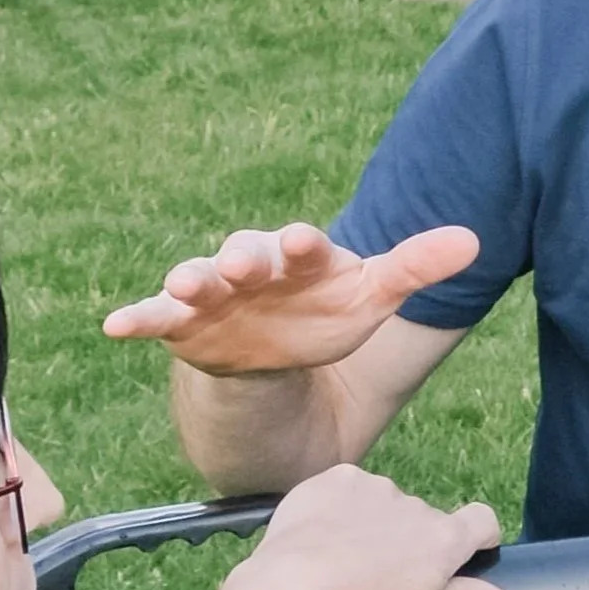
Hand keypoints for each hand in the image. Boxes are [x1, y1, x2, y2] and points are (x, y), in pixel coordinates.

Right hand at [103, 222, 480, 376]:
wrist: (273, 349)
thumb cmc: (322, 313)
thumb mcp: (370, 297)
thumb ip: (415, 267)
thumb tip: (475, 240)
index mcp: (297, 258)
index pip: (301, 248)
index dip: (301, 246)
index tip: (303, 242)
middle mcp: (251, 269)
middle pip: (243, 257)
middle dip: (241, 259)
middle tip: (240, 262)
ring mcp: (212, 295)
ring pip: (196, 282)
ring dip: (188, 281)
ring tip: (181, 285)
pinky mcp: (180, 325)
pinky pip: (153, 317)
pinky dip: (136, 318)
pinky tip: (113, 326)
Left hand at [224, 465, 512, 589]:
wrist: (287, 584)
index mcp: (443, 538)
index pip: (483, 520)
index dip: (481, 536)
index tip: (466, 555)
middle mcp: (414, 503)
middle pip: (427, 519)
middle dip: (414, 543)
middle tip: (383, 578)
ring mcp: (373, 486)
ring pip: (386, 505)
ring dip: (376, 525)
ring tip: (345, 560)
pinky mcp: (334, 478)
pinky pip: (349, 492)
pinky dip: (342, 511)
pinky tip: (323, 539)